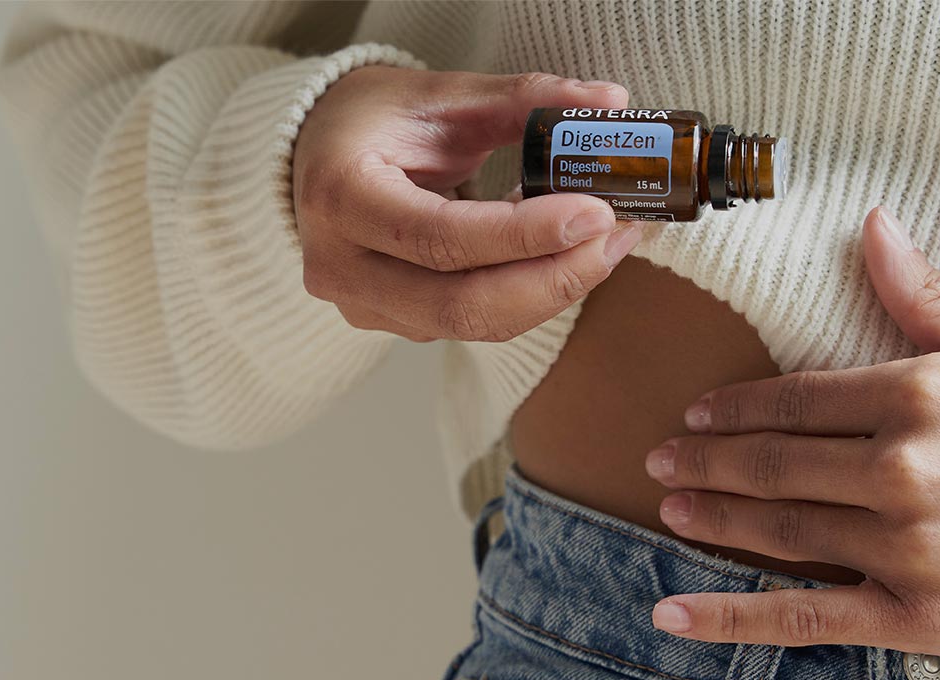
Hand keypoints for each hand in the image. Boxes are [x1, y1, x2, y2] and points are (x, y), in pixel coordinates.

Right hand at [293, 67, 643, 341]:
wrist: (320, 151)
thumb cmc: (374, 119)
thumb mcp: (443, 95)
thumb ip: (525, 99)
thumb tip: (608, 100)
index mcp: (341, 196)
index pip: (441, 238)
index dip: (525, 236)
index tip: (596, 214)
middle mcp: (340, 265)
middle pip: (461, 304)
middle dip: (554, 278)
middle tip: (618, 237)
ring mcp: (361, 304)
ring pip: (472, 324)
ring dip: (551, 290)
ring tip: (608, 243)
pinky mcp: (390, 321)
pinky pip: (470, 323)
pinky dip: (526, 294)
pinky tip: (563, 257)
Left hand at [643, 207, 939, 662]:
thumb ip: (926, 296)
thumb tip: (871, 224)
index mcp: (918, 397)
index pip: (795, 398)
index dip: (734, 407)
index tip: (697, 411)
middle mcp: (901, 472)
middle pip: (774, 464)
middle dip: (707, 460)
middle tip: (659, 458)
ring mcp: (904, 549)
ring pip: (780, 530)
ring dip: (715, 517)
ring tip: (671, 507)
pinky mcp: (912, 616)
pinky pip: (805, 619)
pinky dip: (732, 619)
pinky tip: (673, 614)